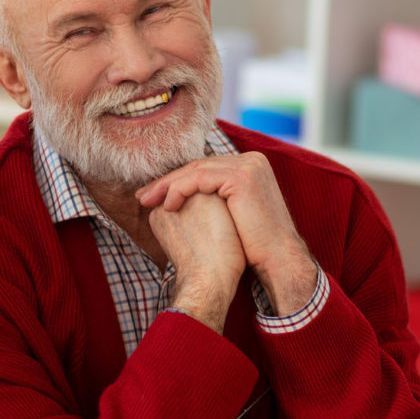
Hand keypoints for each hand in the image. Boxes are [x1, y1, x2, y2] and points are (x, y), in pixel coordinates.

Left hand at [137, 153, 317, 315]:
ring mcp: (247, 166)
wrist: (276, 258)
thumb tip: (184, 199)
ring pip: (194, 171)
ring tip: (147, 201)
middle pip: (197, 167)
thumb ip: (214, 198)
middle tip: (143, 196)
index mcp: (249, 166)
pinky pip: (198, 178)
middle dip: (166, 182)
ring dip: (166, 186)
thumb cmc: (252, 244)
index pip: (204, 169)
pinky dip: (178, 190)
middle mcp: (251, 160)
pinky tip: (167, 206)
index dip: (176, 181)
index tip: (154, 196)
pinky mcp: (241, 177)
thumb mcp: (230, 213)